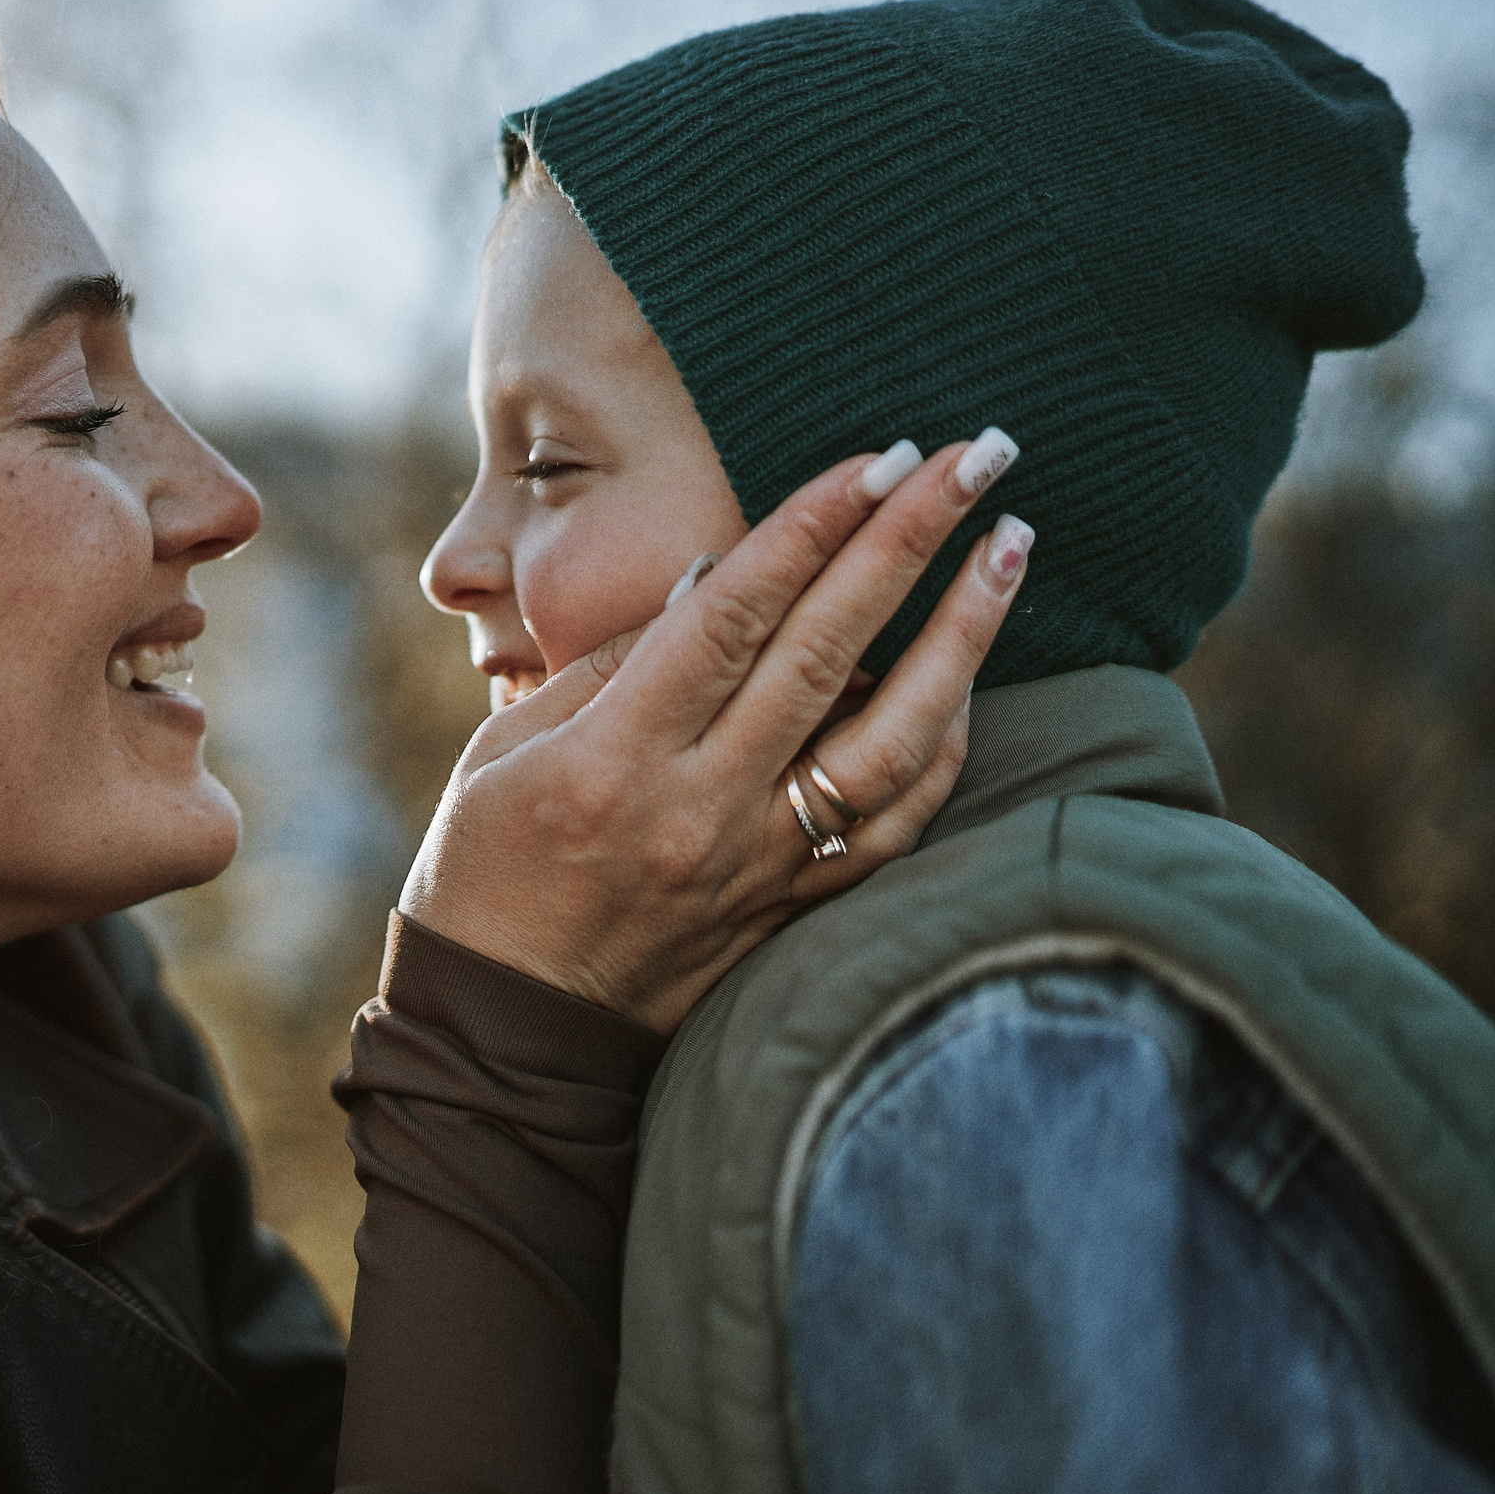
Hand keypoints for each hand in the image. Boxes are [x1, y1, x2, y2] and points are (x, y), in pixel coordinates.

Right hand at [397, 437, 1030, 1035]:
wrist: (509, 1037)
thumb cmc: (484, 874)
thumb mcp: (504, 753)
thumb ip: (606, 669)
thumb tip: (712, 585)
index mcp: (613, 760)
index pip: (731, 617)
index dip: (810, 526)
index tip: (876, 456)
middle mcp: (700, 811)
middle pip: (827, 654)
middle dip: (908, 541)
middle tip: (974, 456)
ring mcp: (758, 865)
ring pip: (891, 740)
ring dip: (963, 635)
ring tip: (1011, 546)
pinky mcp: (790, 908)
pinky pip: (893, 822)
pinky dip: (942, 743)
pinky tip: (971, 675)